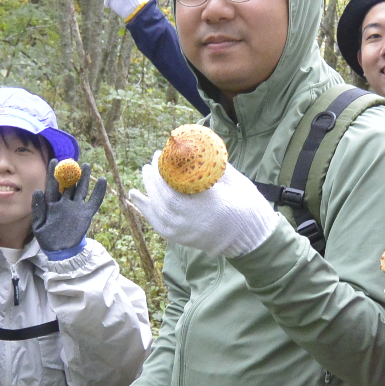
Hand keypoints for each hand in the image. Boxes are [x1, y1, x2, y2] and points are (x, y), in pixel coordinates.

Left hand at [31, 159, 106, 258]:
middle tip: (72, 160)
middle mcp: (64, 203)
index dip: (52, 173)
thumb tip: (37, 190)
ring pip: (81, 189)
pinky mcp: (86, 214)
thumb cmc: (47, 239)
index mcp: (52, 204)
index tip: (53, 160)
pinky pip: (94, 201)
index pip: (52, 185)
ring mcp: (76, 208)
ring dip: (84, 178)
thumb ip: (38, 208)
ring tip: (86, 165)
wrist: (61, 251)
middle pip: (68, 185)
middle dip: (70, 172)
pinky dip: (99, 191)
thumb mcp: (38, 225)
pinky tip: (103, 180)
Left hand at [129, 154, 278, 258]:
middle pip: (162, 197)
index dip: (163, 170)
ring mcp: (182, 232)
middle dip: (153, 177)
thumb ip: (214, 167)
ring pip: (156, 210)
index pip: (174, 187)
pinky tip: (135, 196)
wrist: (249, 238)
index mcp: (206, 205)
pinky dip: (144, 209)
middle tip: (152, 161)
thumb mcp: (235, 182)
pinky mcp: (179, 238)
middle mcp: (190, 221)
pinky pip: (156, 223)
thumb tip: (196, 147)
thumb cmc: (246, 206)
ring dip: (147, 190)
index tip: (160, 154)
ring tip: (144, 172)